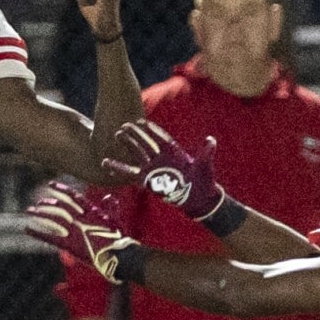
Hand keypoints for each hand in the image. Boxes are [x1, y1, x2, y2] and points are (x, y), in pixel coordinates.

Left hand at [23, 182, 142, 283]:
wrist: (118, 255)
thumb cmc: (118, 239)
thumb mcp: (114, 220)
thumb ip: (110, 208)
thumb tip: (109, 197)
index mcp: (91, 211)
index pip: (73, 196)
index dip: (61, 189)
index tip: (51, 184)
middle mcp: (80, 219)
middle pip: (60, 206)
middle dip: (48, 202)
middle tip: (39, 202)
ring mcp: (74, 231)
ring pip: (53, 219)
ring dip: (40, 214)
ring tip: (30, 210)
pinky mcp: (70, 245)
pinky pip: (50, 237)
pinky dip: (37, 232)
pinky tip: (27, 229)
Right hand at [101, 118, 228, 223]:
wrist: (199, 198)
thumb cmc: (204, 180)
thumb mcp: (204, 164)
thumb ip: (206, 152)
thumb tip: (211, 140)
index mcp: (174, 152)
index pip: (161, 137)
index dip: (152, 130)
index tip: (142, 121)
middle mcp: (162, 158)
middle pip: (146, 143)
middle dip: (136, 135)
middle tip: (124, 125)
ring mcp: (154, 168)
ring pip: (138, 154)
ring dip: (128, 145)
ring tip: (116, 135)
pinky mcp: (148, 180)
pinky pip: (131, 173)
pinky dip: (120, 168)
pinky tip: (107, 164)